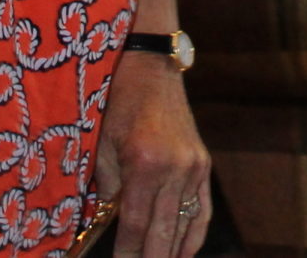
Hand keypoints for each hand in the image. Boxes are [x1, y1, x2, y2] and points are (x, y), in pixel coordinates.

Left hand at [94, 51, 211, 257]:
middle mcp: (176, 169)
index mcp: (146, 165)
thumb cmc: (119, 103)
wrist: (151, 67)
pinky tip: (185, 254)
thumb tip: (103, 225)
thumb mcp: (103, 146)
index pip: (137, 224)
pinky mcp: (203, 164)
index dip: (128, 253)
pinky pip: (202, 209)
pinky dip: (194, 235)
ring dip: (172, 252)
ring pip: (185, 225)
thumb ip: (106, 190)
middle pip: (164, 232)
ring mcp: (195, 167)